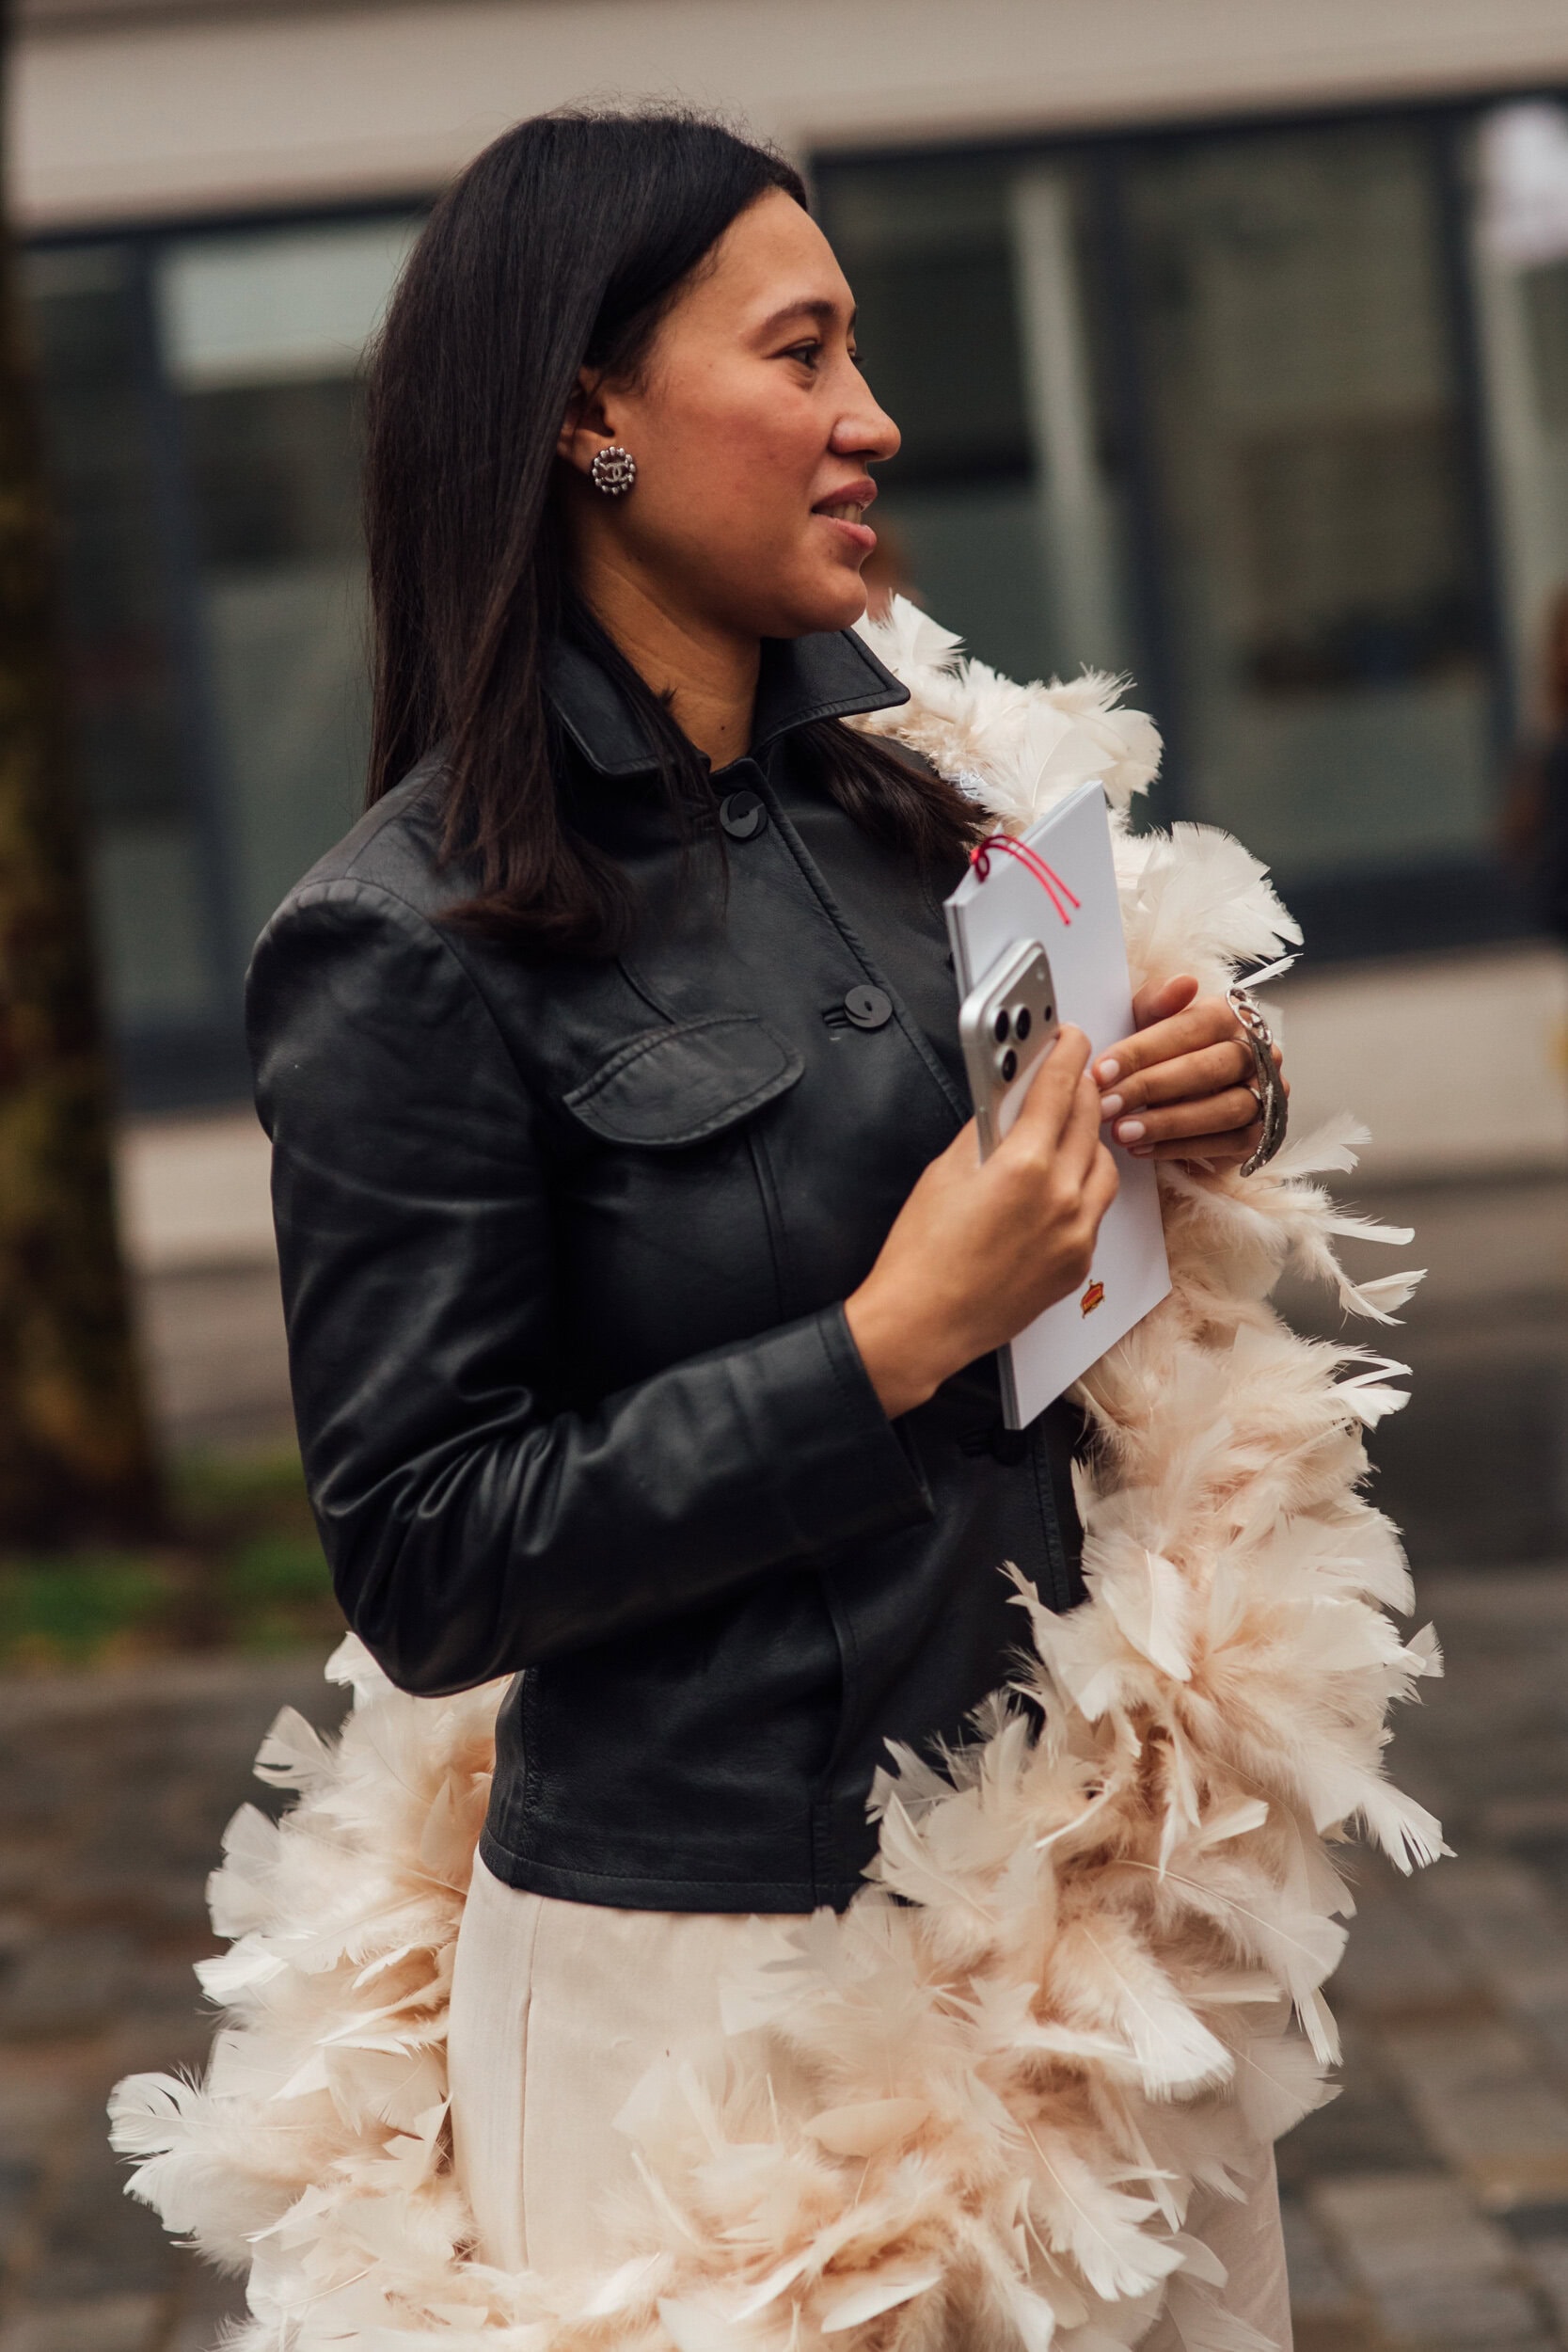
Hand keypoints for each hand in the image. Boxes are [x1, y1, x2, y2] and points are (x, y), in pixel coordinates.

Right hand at [845, 1027, 1119, 1418]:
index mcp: (1024, 1165)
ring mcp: (1076, 1234)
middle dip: (1081, 1091)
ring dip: (1089, 1143)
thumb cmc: (922, 1255)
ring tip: (1063, 1136)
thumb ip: (983, 1130)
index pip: (1060, 1088)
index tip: (1068, 1037)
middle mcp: (1062, 1197)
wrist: (923, 1324)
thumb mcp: (944, 1173)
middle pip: (1090, 1121)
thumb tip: (1004, 1103)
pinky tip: (1056, 1188)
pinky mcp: (1078, 1264)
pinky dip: (1083, 1189)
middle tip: (1069, 1077)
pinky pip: (1096, 1211)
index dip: (1066, 1053)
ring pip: (1104, 1166)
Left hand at [1093, 975, 1286, 1164]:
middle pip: (1208, 1069)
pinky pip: (1227, 1144)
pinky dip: (1180, 1148)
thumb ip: (1157, 1002)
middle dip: (1150, 1089)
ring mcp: (1267, 1094)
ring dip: (1167, 1124)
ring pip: (1223, 1110)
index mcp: (1230, 1015)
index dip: (1142, 1050)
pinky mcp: (1264, 1134)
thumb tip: (1183, 983)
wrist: (1189, 1097)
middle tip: (1106, 1106)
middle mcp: (1257, 1052)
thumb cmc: (1166, 1053)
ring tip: (1123, 1132)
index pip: (1190, 1027)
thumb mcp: (1152, 1022)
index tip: (1100, 1071)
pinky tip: (1142, 1149)